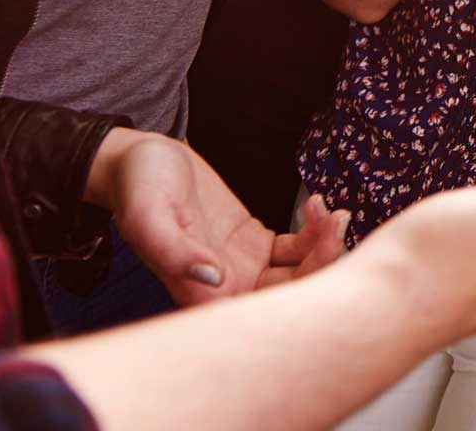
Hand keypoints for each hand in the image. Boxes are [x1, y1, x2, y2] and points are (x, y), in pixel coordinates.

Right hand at [89, 129, 347, 303]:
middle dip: (323, 264)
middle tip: (337, 220)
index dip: (301, 290)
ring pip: (297, 275)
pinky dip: (314, 233)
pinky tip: (317, 205)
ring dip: (323, 247)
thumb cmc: (138, 187)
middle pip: (288, 298)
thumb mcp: (149, 216)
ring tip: (330, 210)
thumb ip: (175, 252)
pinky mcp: (254, 246)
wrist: (140, 161)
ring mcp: (243, 268)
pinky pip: (294, 252)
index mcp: (200, 295)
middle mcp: (225, 289)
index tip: (323, 248)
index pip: (260, 314)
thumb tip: (213, 278)